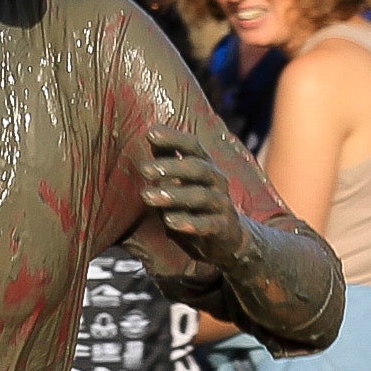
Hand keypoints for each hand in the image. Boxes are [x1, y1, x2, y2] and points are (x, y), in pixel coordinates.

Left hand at [140, 133, 252, 268]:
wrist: (227, 237)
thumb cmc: (194, 204)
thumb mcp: (180, 180)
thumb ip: (167, 160)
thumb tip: (150, 133)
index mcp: (205, 165)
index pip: (193, 145)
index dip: (174, 138)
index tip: (150, 133)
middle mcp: (216, 181)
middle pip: (197, 168)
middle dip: (171, 167)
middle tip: (143, 169)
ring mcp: (222, 204)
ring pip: (201, 196)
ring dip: (174, 196)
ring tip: (147, 197)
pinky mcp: (223, 228)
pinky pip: (208, 224)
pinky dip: (189, 223)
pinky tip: (169, 222)